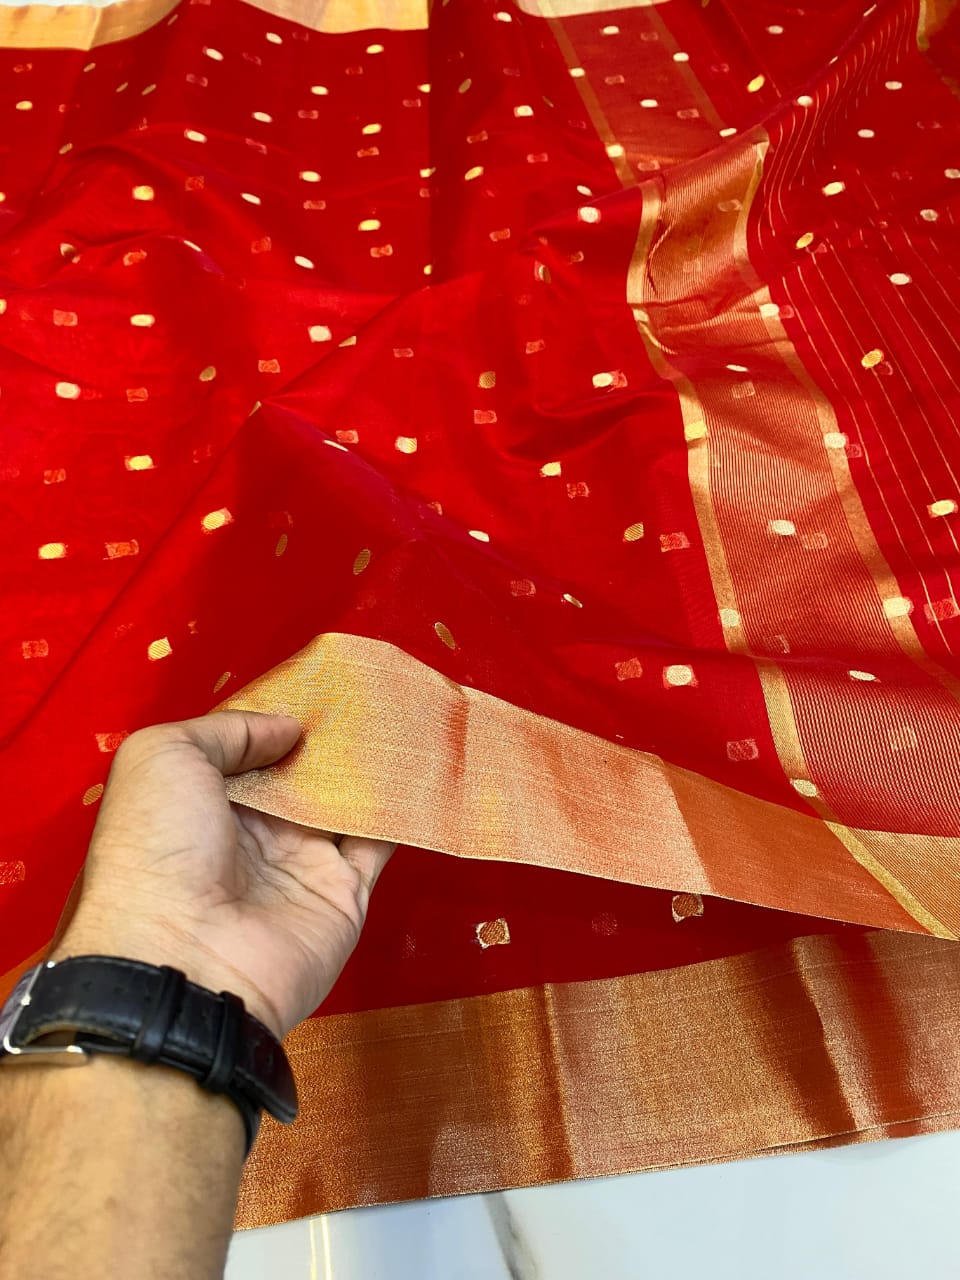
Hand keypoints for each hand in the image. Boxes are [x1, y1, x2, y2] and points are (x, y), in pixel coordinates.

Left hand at [52, 712, 393, 1038]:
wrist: (184, 958)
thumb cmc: (158, 849)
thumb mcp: (164, 758)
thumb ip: (228, 730)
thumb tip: (288, 730)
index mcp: (203, 803)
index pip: (250, 752)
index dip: (279, 720)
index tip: (320, 685)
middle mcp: (252, 834)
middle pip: (302, 776)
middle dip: (331, 737)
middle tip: (369, 692)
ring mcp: (300, 866)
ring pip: (346, 805)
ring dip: (371, 767)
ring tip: (401, 715)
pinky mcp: (344, 895)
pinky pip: (378, 845)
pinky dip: (401, 810)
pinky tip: (417, 767)